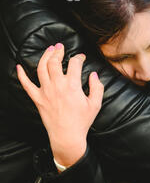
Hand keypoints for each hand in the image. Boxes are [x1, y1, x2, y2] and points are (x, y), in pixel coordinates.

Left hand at [16, 43, 103, 167]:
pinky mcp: (37, 99)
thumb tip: (94, 75)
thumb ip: (97, 87)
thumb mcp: (95, 104)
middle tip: (60, 46)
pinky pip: (26, 85)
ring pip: (41, 68)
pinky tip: (19, 67)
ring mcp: (45, 91)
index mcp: (72, 86)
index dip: (79, 58)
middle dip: (58, 51)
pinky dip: (21, 75)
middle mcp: (57, 85)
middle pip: (55, 62)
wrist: (67, 136)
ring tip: (49, 50)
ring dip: (45, 56)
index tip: (81, 58)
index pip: (74, 64)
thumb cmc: (82, 121)